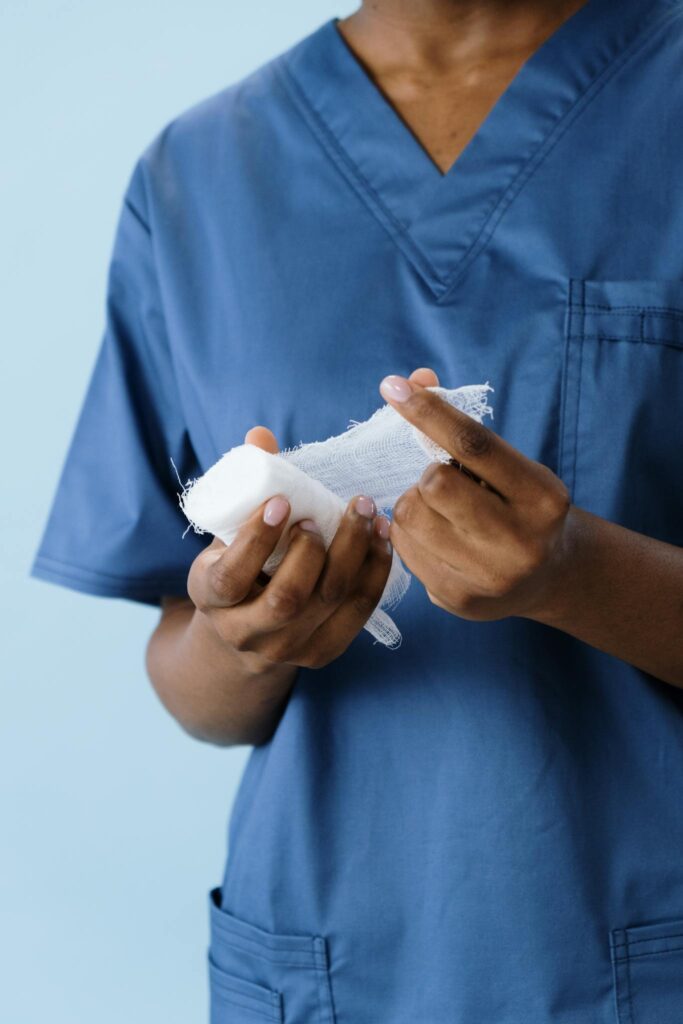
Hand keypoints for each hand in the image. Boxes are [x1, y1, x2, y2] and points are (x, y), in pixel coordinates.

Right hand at [186, 371, 443, 668]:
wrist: (242, 630)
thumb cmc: (237, 564)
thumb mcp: (227, 533)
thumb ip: (244, 488)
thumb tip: (261, 436)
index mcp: (211, 597)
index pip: (232, 576)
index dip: (256, 539)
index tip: (281, 502)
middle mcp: (246, 633)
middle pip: (288, 598)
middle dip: (316, 549)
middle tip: (337, 507)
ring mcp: (286, 648)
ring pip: (328, 604)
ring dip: (354, 554)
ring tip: (368, 514)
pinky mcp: (322, 652)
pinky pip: (357, 614)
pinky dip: (375, 574)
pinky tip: (382, 540)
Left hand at [378, 373, 573, 620]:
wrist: (549, 576)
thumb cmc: (519, 504)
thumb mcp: (507, 464)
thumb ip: (461, 425)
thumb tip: (415, 378)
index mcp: (542, 495)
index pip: (474, 444)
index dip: (428, 412)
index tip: (392, 386)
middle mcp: (522, 540)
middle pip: (434, 484)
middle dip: (429, 476)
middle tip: (445, 484)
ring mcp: (490, 576)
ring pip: (411, 517)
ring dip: (414, 504)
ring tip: (441, 513)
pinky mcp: (460, 600)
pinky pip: (403, 549)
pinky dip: (409, 534)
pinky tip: (437, 539)